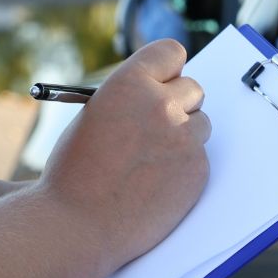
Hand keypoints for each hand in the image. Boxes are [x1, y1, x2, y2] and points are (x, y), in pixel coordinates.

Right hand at [38, 39, 209, 269]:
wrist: (76, 224)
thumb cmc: (75, 173)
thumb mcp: (94, 117)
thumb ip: (130, 100)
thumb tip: (162, 94)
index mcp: (129, 83)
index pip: (171, 53)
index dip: (168, 69)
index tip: (166, 80)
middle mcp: (161, 105)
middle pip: (194, 89)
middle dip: (180, 104)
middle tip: (162, 124)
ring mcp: (183, 138)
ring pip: (201, 124)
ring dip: (184, 137)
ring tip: (150, 161)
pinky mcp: (198, 169)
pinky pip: (200, 158)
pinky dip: (184, 169)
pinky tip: (155, 185)